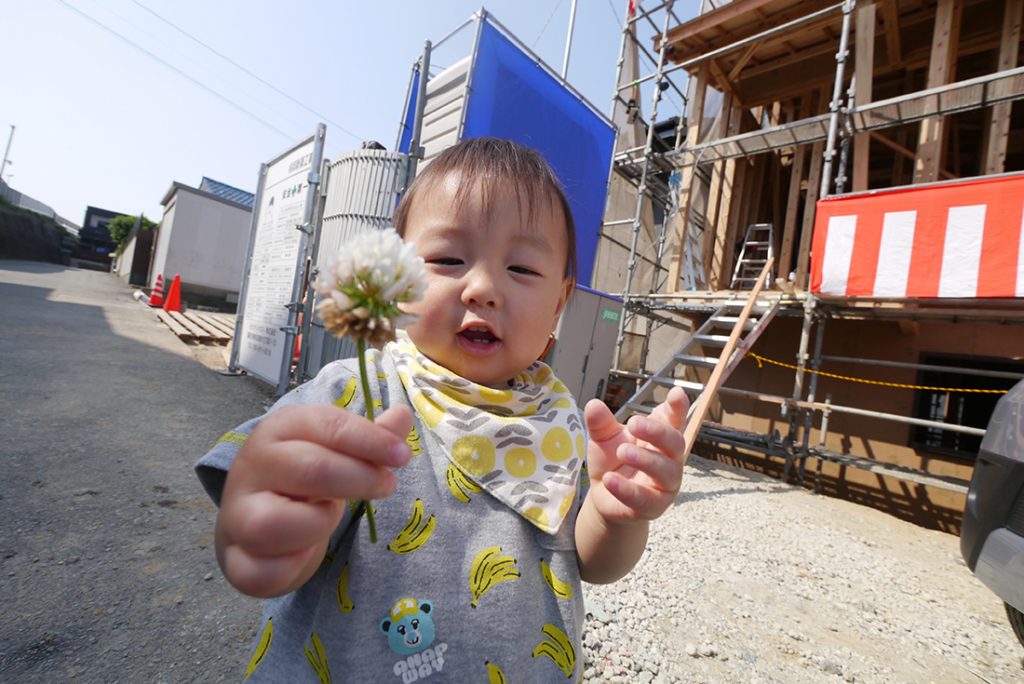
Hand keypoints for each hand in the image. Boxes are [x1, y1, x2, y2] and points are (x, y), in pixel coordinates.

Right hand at [215, 404, 412, 597]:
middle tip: (385, 486)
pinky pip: (263, 570)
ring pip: (274, 524)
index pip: (329, 426)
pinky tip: (305, 551)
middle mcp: (252, 465)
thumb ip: (370, 437)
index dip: (371, 441)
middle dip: (359, 479)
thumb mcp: (334, 448)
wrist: (252, 515)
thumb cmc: (302, 475)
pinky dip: (293, 565)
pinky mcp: (236, 558)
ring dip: (317, 523)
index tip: (402, 456)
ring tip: (327, 516)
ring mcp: (237, 512)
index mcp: (280, 429)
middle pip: (311, 469)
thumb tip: (403, 416)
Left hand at [583, 387, 688, 524]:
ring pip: (667, 471)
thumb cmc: (612, 461)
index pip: (673, 420)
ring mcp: (665, 484)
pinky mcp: (654, 506)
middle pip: (675, 443)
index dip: (677, 407)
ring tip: (622, 451)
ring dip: (645, 459)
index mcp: (659, 437)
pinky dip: (627, 489)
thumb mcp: (603, 439)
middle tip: (633, 423)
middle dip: (657, 432)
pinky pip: (645, 499)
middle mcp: (668, 459)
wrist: (604, 495)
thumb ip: (600, 424)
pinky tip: (609, 480)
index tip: (676, 394)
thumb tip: (593, 404)